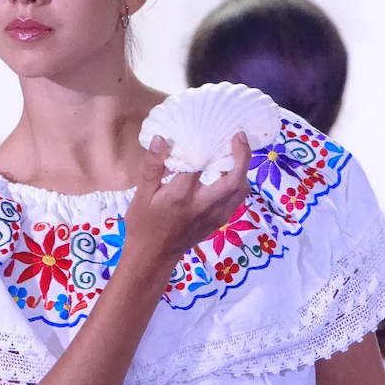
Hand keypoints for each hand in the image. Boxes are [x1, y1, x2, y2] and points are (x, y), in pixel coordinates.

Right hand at [121, 132, 251, 285]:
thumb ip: (153, 167)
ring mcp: (214, 215)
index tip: (212, 127)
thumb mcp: (142, 194)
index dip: (209, 143)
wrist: (152, 257)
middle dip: (243, 155)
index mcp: (181, 195)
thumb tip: (161, 139)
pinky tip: (231, 173)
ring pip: (241, 190)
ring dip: (243, 169)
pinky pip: (237, 199)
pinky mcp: (218, 221)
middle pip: (234, 179)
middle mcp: (203, 205)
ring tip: (236, 151)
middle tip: (239, 136)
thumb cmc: (143, 224)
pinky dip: (239, 183)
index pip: (201, 163)